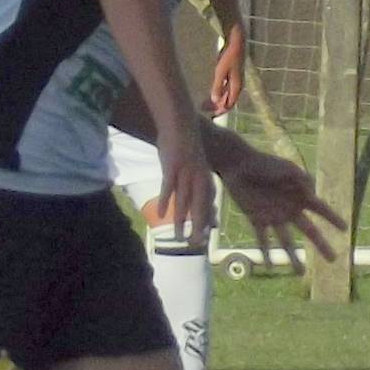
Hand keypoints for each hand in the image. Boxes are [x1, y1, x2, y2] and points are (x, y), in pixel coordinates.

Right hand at [155, 123, 218, 246]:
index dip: (207, 220)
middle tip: (195, 244)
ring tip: (177, 236)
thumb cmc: (186, 146)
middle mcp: (199, 178)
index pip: (208, 205)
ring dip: (182, 220)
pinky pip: (169, 188)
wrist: (180, 125)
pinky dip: (165, 201)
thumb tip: (192, 199)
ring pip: (184, 202)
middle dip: (198, 227)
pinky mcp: (172, 167)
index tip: (205, 237)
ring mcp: (186, 173)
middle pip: (200, 208)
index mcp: (206, 179)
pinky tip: (161, 214)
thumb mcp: (195, 166)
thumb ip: (195, 183)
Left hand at [207, 31, 245, 117]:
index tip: (211, 115)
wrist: (236, 42)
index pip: (230, 103)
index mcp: (237, 86)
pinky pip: (227, 88)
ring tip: (207, 104)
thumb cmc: (228, 56)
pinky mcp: (232, 74)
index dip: (221, 110)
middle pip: (229, 100)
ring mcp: (236, 79)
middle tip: (205, 111)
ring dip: (218, 100)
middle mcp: (238, 85)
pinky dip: (220, 92)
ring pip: (227, 94)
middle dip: (218, 107)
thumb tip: (215, 100)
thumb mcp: (221, 71)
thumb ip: (218, 85)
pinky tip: (213, 93)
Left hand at [221, 145, 345, 264]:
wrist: (239, 165)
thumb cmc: (266, 164)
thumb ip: (302, 181)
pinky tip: (269, 266)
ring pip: (287, 242)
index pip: (322, 210)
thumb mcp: (289, 169)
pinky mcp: (257, 219)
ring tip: (300, 273)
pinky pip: (262, 239)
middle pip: (310, 232)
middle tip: (333, 260)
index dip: (333, 219)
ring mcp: (274, 216)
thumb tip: (312, 196)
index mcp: (301, 196)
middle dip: (322, 245)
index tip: (345, 229)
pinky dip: (265, 252)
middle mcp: (290, 210)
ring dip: (293, 257)